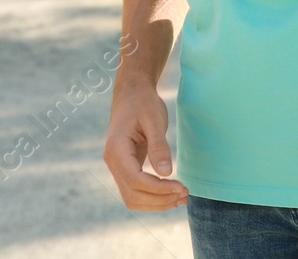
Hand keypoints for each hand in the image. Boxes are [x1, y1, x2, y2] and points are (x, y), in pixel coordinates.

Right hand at [104, 82, 188, 210]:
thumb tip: (166, 173)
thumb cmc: (143, 103)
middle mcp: (112, 161)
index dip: (159, 189)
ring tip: (181, 198)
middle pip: (133, 195)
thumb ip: (158, 146)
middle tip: (185, 194)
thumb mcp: (154, 119)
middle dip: (160, 200)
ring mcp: (116, 166)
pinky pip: (135, 191)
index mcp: (117, 148)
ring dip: (157, 203)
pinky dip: (152, 198)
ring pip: (132, 198)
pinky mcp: (124, 168)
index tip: (181, 187)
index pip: (135, 180)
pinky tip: (171, 194)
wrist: (132, 93)